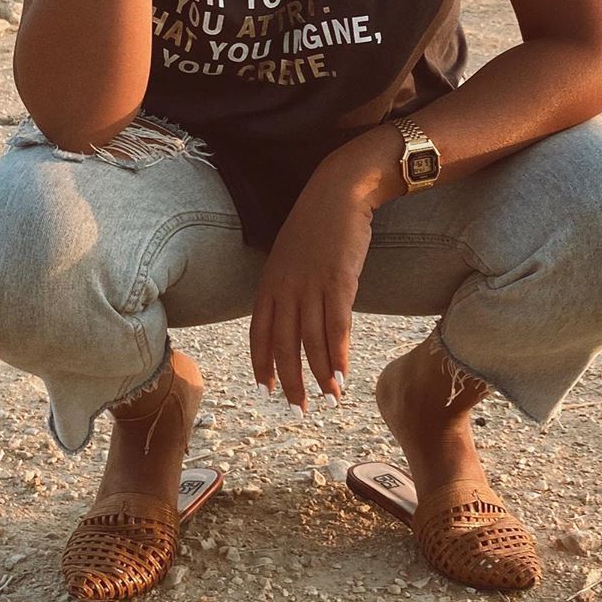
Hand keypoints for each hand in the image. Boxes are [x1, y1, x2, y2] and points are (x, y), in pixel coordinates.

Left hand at [249, 171, 374, 413]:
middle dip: (290, 382)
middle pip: (284, 346)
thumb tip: (294, 319)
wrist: (338, 192)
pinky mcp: (338, 282)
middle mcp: (286, 287)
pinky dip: (339, 355)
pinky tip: (342, 375)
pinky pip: (337, 327)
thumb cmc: (316, 225)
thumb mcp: (289, 256)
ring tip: (329, 398)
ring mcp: (311, 285)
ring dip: (320, 376)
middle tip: (299, 409)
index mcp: (269, 282)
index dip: (262, 364)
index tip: (266, 391)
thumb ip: (287, 287)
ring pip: (311, 342)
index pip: (259, 333)